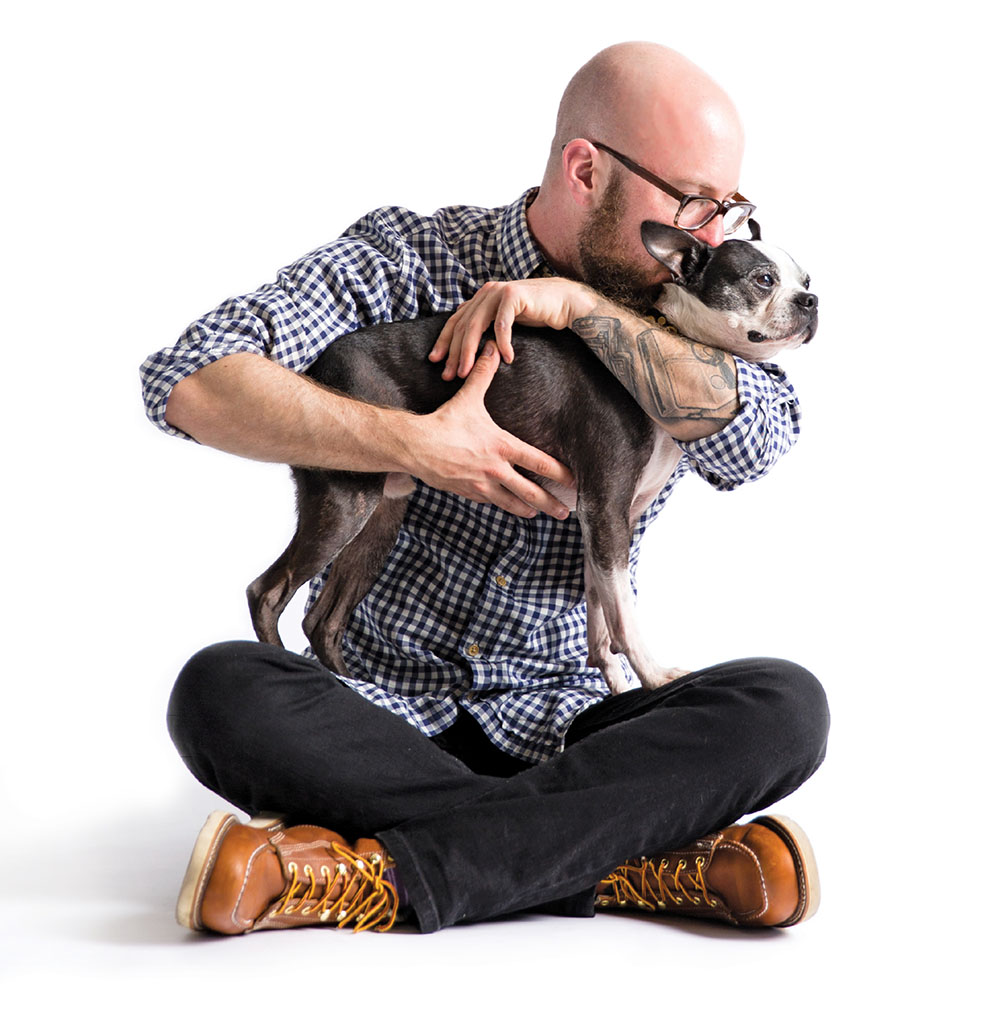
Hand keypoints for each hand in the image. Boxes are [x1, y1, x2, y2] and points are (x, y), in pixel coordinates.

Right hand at [405, 341, 574, 518]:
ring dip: (527, 510)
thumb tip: (491, 347)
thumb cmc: (444, 422)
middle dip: (550, 504)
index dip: (560, 473)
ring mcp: (481, 484)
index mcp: (501, 446)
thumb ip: (483, 374)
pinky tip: (507, 506)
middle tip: (565, 513)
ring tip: (538, 514)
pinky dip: (500, 504)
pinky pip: (489, 501)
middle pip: (530, 492)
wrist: (415, 446)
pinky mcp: (467, 492)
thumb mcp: (467, 398)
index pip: (539, 462)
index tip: (575, 482)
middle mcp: (495, 469)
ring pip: (511, 503)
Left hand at [428, 278, 598, 379]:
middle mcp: (486, 292)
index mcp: (480, 298)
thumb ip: (486, 325)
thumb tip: (466, 341)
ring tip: (468, 373)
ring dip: (471, 352)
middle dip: (454, 353)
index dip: (444, 342)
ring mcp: (498, 291)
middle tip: (449, 376)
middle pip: (462, 326)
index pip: (455, 321)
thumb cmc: (535, 314)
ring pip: (477, 325)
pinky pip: (502, 324)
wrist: (563, 301)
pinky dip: (502, 343)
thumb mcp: (504, 321)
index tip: (435, 362)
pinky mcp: (514, 295)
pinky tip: (507, 360)